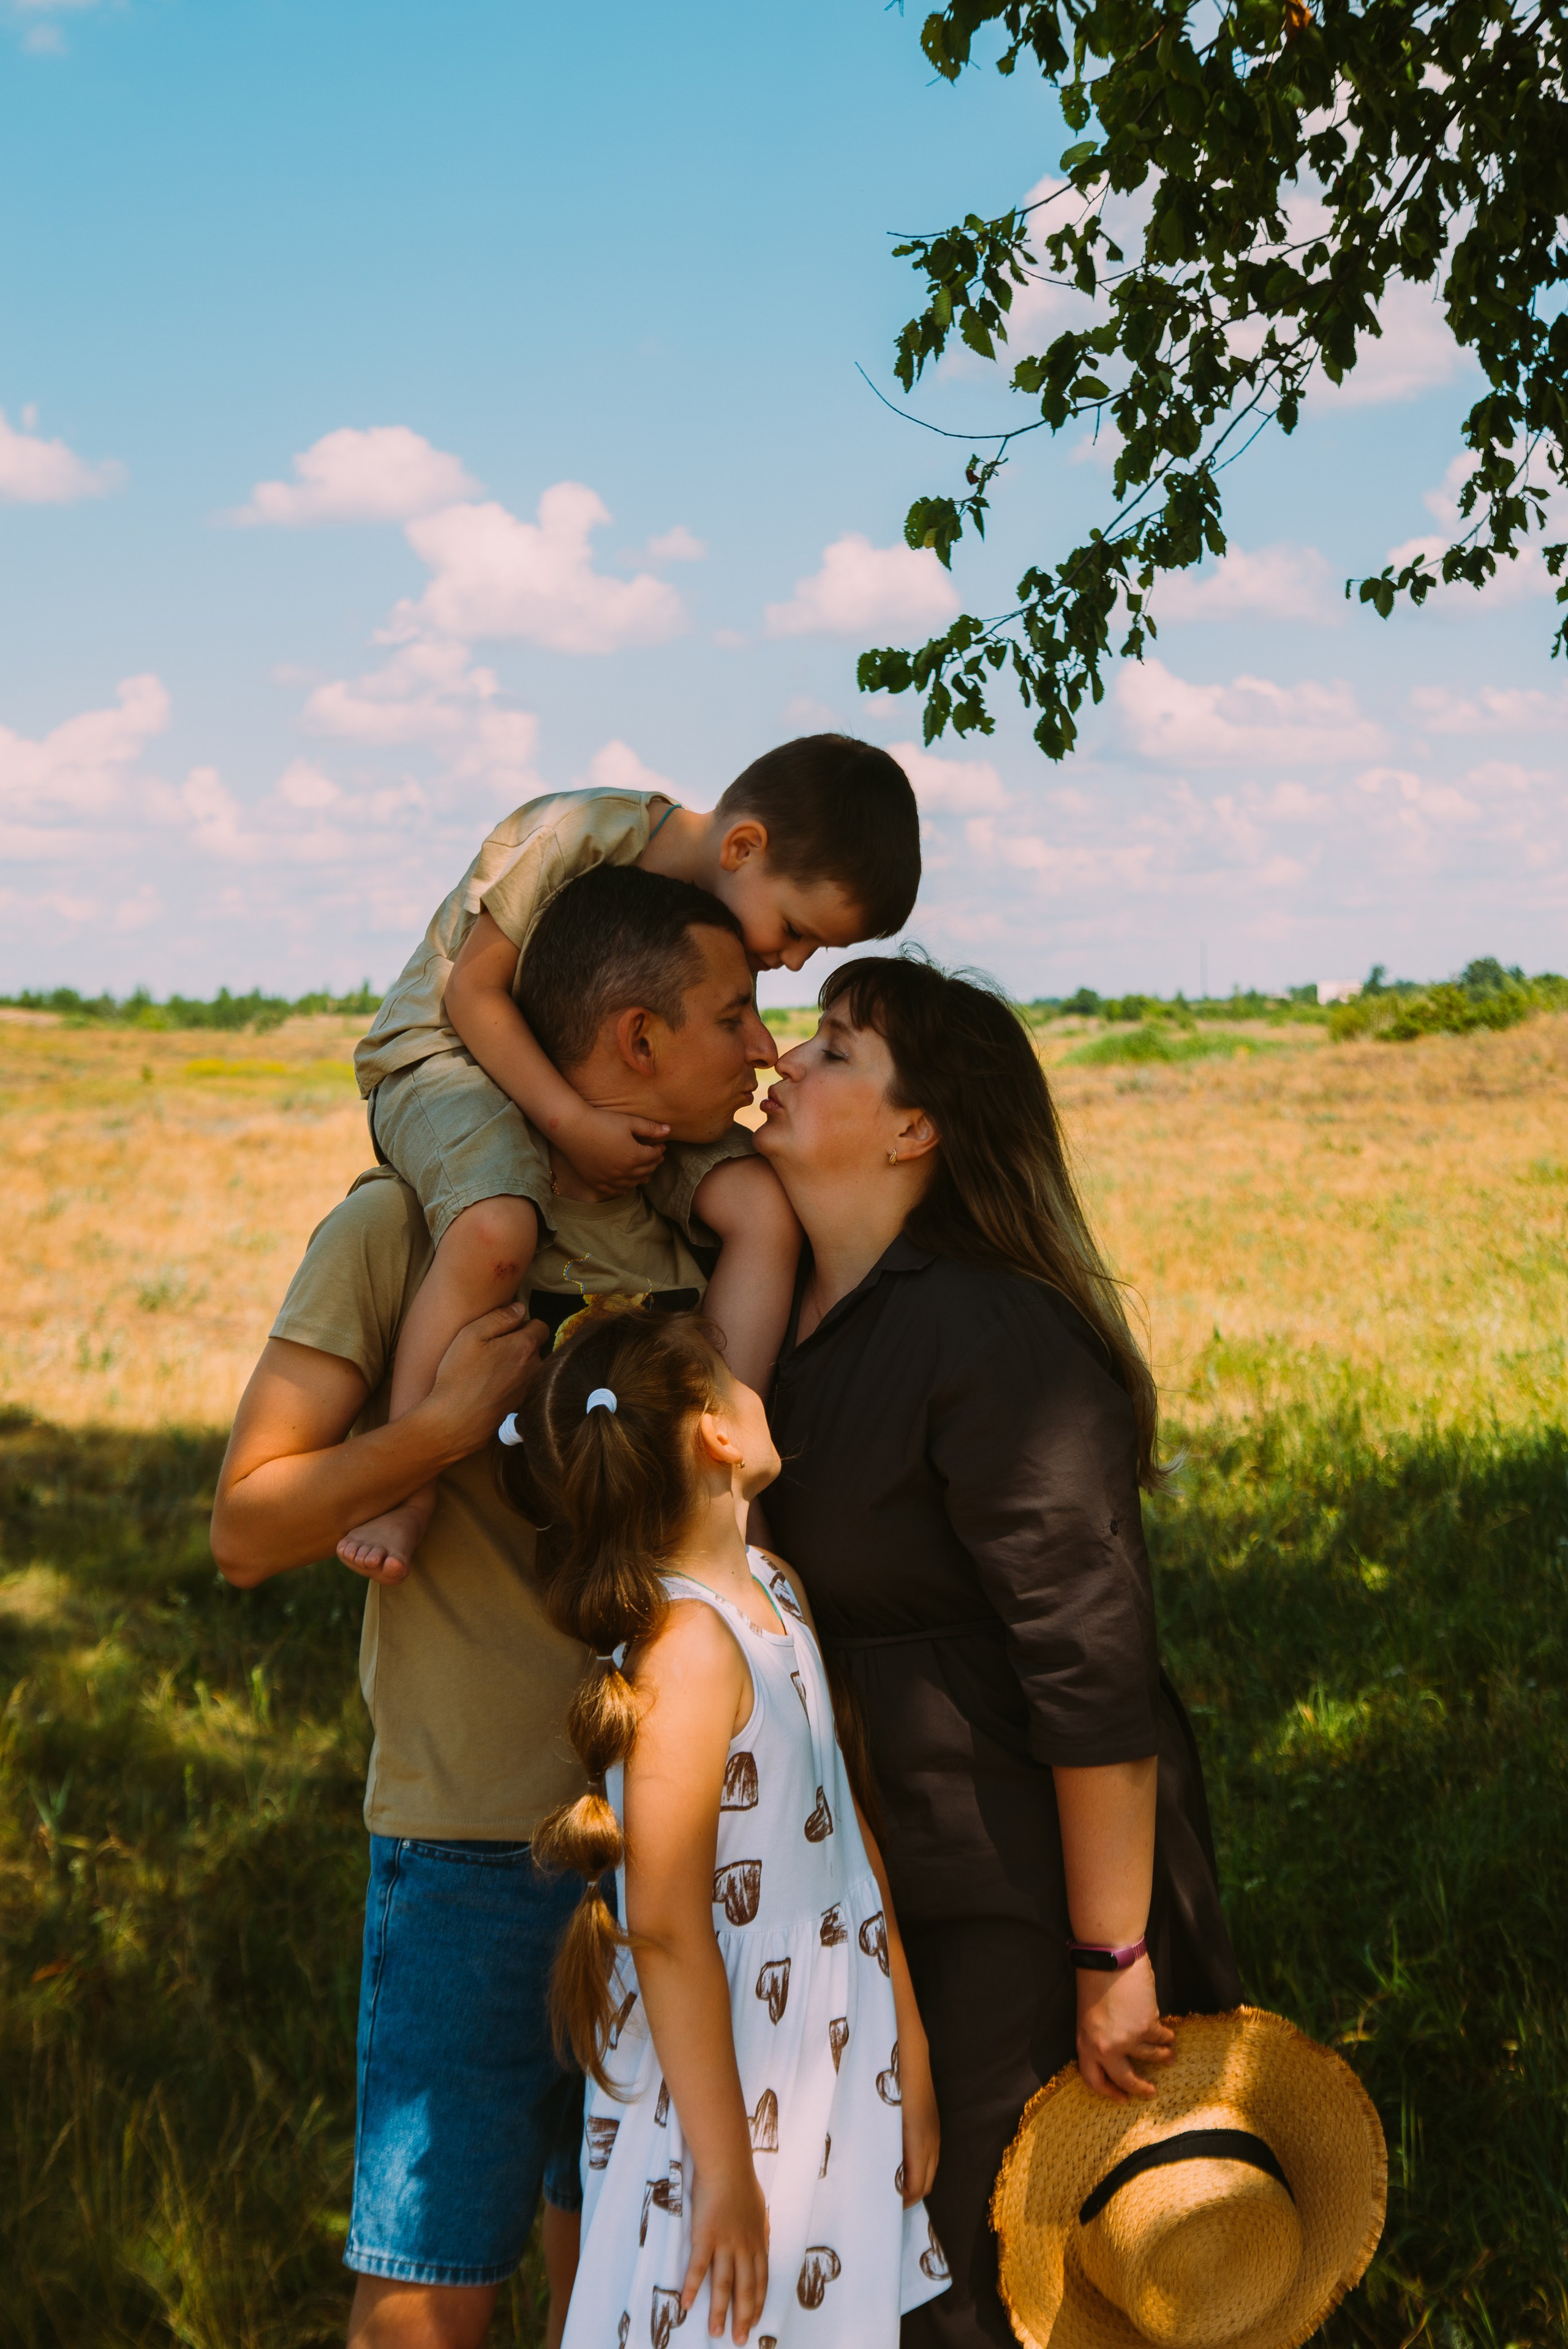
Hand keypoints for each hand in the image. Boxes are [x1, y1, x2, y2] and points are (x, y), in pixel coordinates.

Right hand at [423, 1301, 548, 1458]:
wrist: (453, 1421)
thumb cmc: (458, 1375)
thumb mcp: (471, 1335)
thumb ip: (499, 1317)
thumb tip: (520, 1308)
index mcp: (524, 1347)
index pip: (541, 1326)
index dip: (523, 1324)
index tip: (505, 1331)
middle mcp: (534, 1369)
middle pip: (537, 1348)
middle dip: (522, 1345)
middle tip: (494, 1351)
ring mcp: (529, 1390)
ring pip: (532, 1369)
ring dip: (519, 1366)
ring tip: (492, 1370)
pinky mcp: (522, 1408)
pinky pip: (524, 1388)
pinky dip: (514, 1385)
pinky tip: (493, 1388)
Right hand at [559, 1101, 669, 1197]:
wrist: (573, 1129)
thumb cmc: (602, 1121)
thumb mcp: (629, 1121)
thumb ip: (650, 1128)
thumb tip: (669, 1130)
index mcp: (635, 1157)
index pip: (653, 1156)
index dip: (659, 1150)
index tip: (661, 1145)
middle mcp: (624, 1172)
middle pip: (645, 1170)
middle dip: (653, 1163)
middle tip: (656, 1158)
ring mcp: (610, 1179)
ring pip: (632, 1183)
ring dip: (641, 1177)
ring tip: (646, 1173)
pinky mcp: (596, 1182)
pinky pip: (615, 1191)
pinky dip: (624, 1188)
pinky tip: (627, 1185)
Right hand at [681, 2152, 768, 2342]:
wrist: (727, 2165)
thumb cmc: (743, 2184)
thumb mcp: (760, 2210)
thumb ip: (761, 2231)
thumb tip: (764, 2245)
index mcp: (757, 2242)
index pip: (761, 2281)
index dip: (758, 2304)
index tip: (755, 2322)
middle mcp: (744, 2248)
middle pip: (745, 2289)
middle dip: (743, 2317)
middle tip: (739, 2339)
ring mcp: (725, 2243)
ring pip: (723, 2285)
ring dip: (719, 2311)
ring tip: (715, 2332)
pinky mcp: (705, 2236)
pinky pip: (698, 2267)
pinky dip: (692, 2287)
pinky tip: (686, 2304)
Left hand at [897, 2025, 939, 2204]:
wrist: (908, 2045)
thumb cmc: (888, 2079)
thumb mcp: (879, 2117)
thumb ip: (882, 2146)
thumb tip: (875, 2173)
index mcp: (918, 2141)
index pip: (916, 2188)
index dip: (900, 2202)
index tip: (880, 2206)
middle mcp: (930, 2138)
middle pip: (925, 2184)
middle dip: (906, 2196)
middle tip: (882, 2200)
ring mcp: (933, 2129)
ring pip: (928, 2169)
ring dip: (911, 2181)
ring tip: (887, 2183)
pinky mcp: (931, 2120)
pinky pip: (928, 2154)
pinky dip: (915, 2166)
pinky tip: (896, 2159)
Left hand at [1075, 1955, 1173, 2102]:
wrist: (1110, 1957)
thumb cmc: (1095, 1980)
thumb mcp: (1088, 2016)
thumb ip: (1099, 2037)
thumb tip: (1116, 2053)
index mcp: (1085, 2043)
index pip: (1093, 2079)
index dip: (1108, 2092)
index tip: (1121, 2098)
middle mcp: (1105, 2048)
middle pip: (1125, 2079)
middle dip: (1140, 2089)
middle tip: (1150, 2093)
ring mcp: (1128, 2040)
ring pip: (1150, 2057)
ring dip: (1162, 2057)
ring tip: (1170, 2056)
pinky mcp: (1147, 2027)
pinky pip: (1161, 2037)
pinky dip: (1167, 2036)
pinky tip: (1170, 2035)